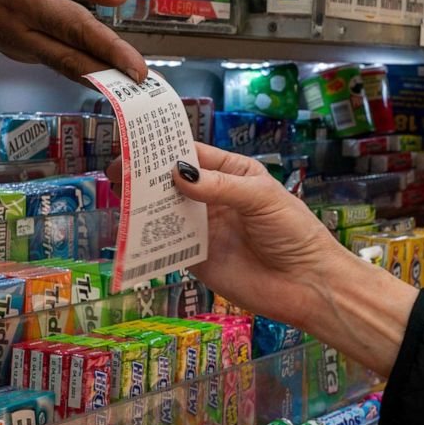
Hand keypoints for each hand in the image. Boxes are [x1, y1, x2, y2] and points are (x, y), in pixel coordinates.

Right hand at [0, 0, 146, 83]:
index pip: (76, 29)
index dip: (109, 50)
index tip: (136, 68)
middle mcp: (16, 31)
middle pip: (72, 60)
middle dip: (111, 75)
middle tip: (144, 85)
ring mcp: (13, 46)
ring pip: (63, 64)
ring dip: (97, 73)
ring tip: (130, 79)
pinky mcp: (13, 51)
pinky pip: (51, 57)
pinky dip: (77, 62)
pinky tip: (100, 63)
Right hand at [108, 143, 348, 326]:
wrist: (308, 285)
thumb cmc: (294, 233)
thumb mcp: (261, 198)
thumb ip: (219, 186)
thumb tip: (177, 174)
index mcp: (230, 173)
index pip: (191, 153)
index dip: (164, 145)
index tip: (135, 139)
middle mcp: (211, 198)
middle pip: (171, 180)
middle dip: (145, 173)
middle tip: (115, 168)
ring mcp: (202, 228)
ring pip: (164, 210)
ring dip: (141, 203)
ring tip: (115, 193)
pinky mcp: (195, 258)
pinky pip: (166, 243)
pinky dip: (147, 236)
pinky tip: (130, 228)